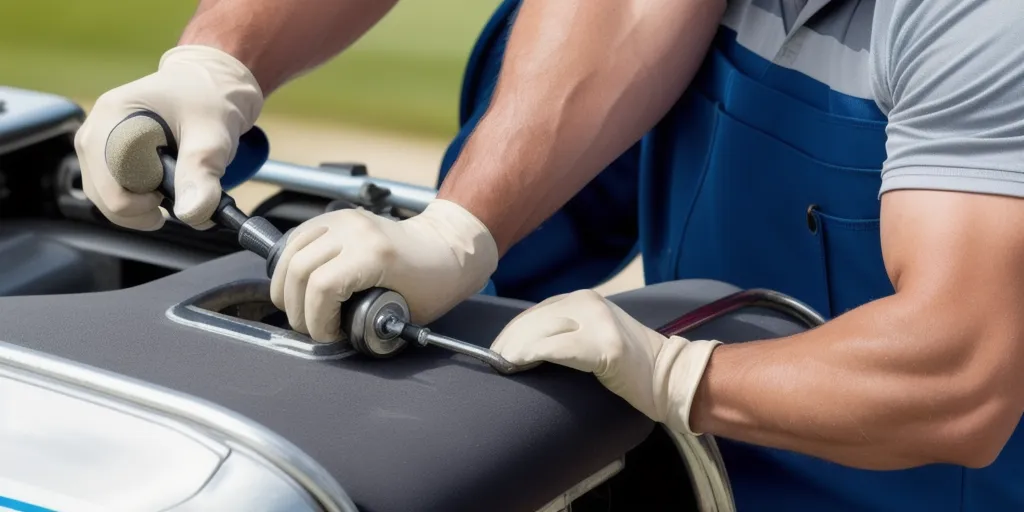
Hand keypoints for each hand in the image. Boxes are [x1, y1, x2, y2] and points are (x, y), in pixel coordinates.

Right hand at [74, 45, 262, 230]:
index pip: (109, 184)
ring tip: (174, 185)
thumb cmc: (210, 101)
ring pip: (107, 198)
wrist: (212, 84)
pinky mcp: (106, 155)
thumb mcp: (214, 135)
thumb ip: (202, 172)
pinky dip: (140, 199)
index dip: (143, 203)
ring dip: (143, 205)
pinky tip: (163, 184)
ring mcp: (97, 144)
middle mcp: (95, 131)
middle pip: (104, 196)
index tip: (175, 193)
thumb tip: (191, 213)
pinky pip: (114, 191)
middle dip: (144, 208)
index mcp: (111, 117)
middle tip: (180, 193)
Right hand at [269, 200, 498, 342]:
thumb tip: (336, 340)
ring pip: (290, 252)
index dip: (316, 320)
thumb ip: (369, 328)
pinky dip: (290, 265)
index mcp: (374, 253)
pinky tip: (298, 286)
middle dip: (296, 308)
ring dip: (286, 286)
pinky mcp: (336, 217)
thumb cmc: (435, 281)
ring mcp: (343, 219)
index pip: (321, 287)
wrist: (446, 245)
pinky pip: (297, 239)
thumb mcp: (407, 313)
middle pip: (298, 269)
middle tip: (310, 328)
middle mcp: (354, 230)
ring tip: (299, 310)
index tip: (328, 336)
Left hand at [491, 290, 720, 434]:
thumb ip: (567, 329)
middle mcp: (589, 303)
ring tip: (504, 366)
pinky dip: (532, 355)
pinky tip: (519, 364)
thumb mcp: (594, 333)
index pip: (536, 312)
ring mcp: (598, 322)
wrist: (669, 376)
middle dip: (509, 342)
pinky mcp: (604, 346)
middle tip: (496, 363)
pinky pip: (555, 347)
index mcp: (585, 299)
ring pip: (540, 331)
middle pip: (534, 320)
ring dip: (515, 350)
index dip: (512, 332)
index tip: (497, 352)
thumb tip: (524, 344)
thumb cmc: (630, 364)